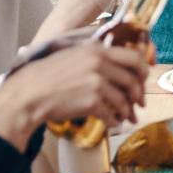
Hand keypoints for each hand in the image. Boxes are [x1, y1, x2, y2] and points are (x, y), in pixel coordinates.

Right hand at [0, 43, 149, 149]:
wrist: (28, 93)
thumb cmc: (47, 75)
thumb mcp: (73, 55)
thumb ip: (96, 56)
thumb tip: (120, 65)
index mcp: (96, 50)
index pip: (134, 57)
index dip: (144, 70)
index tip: (144, 79)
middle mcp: (100, 64)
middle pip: (133, 80)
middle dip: (139, 94)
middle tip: (140, 103)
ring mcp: (96, 83)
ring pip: (124, 99)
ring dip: (127, 111)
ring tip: (126, 117)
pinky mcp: (92, 102)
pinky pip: (112, 114)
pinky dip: (115, 120)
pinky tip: (113, 122)